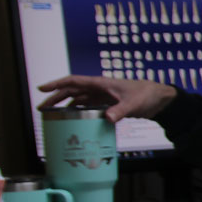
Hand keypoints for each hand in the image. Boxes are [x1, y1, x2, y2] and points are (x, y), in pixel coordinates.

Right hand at [36, 74, 176, 122]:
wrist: (159, 99)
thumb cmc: (147, 95)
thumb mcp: (133, 104)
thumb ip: (119, 111)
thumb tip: (106, 119)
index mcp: (101, 83)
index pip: (73, 81)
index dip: (56, 84)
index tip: (42, 88)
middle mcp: (99, 89)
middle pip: (72, 91)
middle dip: (55, 98)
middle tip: (42, 108)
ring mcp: (103, 96)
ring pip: (79, 100)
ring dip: (65, 106)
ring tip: (52, 115)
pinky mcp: (108, 104)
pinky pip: (89, 107)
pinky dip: (79, 112)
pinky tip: (73, 120)